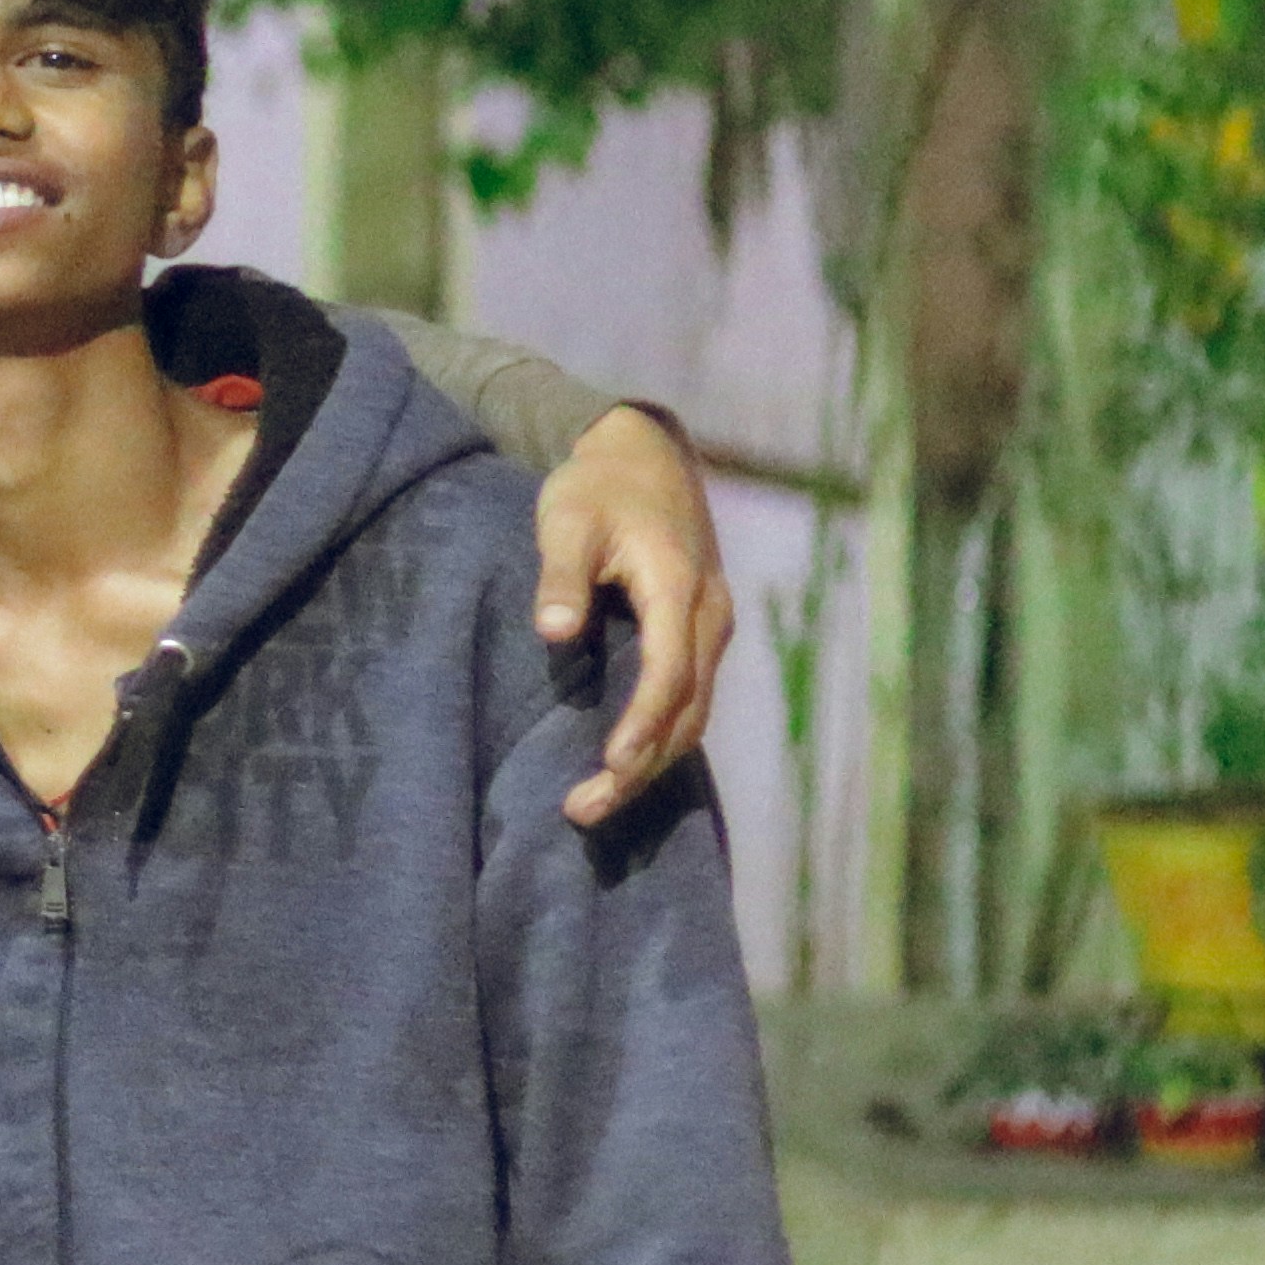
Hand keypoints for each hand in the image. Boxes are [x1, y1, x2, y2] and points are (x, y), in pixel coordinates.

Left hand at [531, 405, 730, 829]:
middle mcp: (709, 617)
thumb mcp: (566, 520)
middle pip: (686, 710)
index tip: (611, 766)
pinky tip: (624, 765)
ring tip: (596, 802)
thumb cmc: (597, 487)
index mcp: (680, 589)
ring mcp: (710, 627)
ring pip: (693, 712)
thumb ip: (560, 575)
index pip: (669, 674)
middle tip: (584, 811)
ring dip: (651, 762)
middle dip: (641, 766)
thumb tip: (553, 633)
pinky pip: (689, 697)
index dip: (642, 725)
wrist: (645, 453)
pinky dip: (661, 736)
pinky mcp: (699, 634)